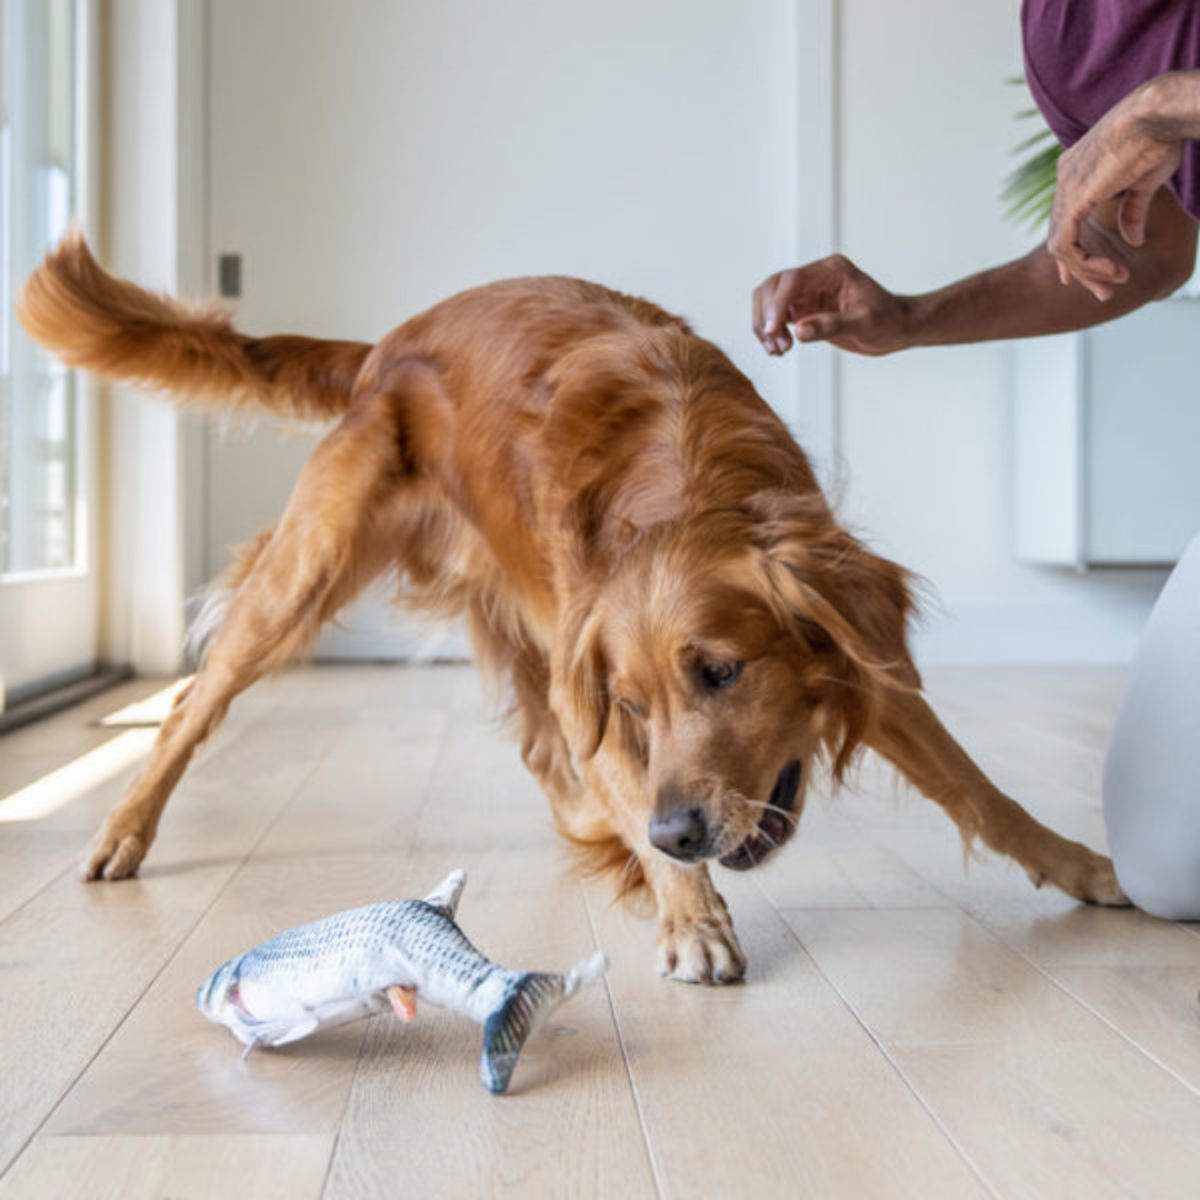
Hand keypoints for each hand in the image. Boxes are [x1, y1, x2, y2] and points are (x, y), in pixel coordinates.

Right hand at [752, 255, 910, 356]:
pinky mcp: (803, 309)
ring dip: (765, 326)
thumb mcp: (864, 324)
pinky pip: (776, 317)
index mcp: (831, 271)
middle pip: (772, 286)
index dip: (777, 304)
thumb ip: (831, 325)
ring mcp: (807, 292)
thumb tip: (799, 331)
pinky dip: (770, 333)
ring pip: (768, 300)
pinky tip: (779, 350)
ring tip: (778, 351)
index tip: (773, 331)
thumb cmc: (887, 320)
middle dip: (767, 316)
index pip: (792, 280)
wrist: (896, 328)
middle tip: (777, 346)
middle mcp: (815, 277)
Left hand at [1048, 77, 1184, 300]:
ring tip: (1114, 283)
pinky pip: (1066, 245)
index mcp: (1076, 172)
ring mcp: (1065, 189)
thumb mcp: (1144, 181)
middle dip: (1081, 271)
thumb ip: (1132, 211)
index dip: (1074, 252)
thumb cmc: (1159, 136)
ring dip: (1087, 271)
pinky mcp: (1072, 200)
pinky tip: (1109, 270)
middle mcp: (1064, 180)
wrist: (1159, 112)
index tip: (1091, 275)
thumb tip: (1133, 241)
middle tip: (1104, 294)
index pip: (1065, 221)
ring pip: (1061, 247)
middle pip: (1060, 237)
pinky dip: (1084, 264)